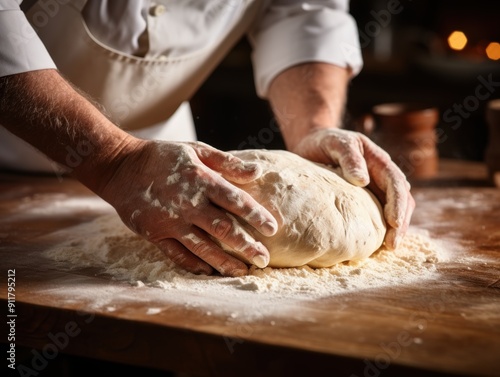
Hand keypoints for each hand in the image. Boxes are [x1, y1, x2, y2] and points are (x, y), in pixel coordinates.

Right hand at [97, 140, 277, 276]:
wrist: (121, 167)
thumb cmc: (164, 157)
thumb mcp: (196, 150)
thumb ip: (227, 162)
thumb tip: (258, 170)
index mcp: (200, 179)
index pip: (234, 199)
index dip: (255, 215)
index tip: (274, 228)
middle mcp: (187, 203)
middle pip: (222, 228)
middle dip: (245, 245)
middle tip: (264, 259)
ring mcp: (170, 221)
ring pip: (202, 246)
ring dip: (223, 261)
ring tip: (243, 271)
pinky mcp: (155, 234)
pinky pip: (177, 254)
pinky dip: (193, 264)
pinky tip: (209, 272)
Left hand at [291, 128, 414, 249]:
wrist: (313, 142)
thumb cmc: (326, 142)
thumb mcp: (337, 143)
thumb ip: (350, 158)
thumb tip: (363, 180)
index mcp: (379, 161)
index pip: (396, 184)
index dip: (397, 204)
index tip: (394, 223)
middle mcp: (382, 177)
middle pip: (402, 200)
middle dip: (401, 223)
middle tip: (393, 245)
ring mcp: (376, 189)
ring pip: (394, 210)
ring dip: (394, 229)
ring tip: (388, 248)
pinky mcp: (365, 199)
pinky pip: (377, 214)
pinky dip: (380, 228)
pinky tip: (374, 244)